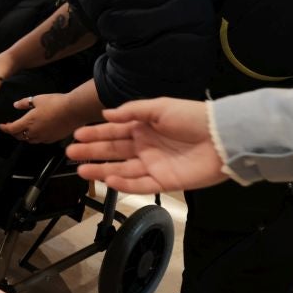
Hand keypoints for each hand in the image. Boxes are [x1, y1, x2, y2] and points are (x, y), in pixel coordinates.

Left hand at [0, 93, 78, 143]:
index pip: (12, 129)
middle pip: (19, 136)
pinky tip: (38, 131)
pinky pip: (40, 140)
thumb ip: (24, 103)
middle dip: (14, 132)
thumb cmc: (55, 103)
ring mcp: (44, 137)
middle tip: (11, 127)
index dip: (5, 128)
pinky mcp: (53, 139)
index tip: (0, 126)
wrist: (73, 110)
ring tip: (24, 130)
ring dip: (25, 136)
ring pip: (30, 140)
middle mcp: (35, 132)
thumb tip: (15, 105)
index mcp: (28, 122)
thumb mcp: (37, 99)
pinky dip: (36, 137)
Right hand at [66, 98, 226, 193]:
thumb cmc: (192, 118)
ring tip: (81, 170)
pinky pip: (140, 185)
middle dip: (91, 152)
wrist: (222, 138)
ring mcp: (153, 165)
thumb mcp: (160, 107)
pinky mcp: (164, 181)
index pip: (113, 131)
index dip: (95, 133)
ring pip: (121, 170)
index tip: (77, 135)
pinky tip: (108, 179)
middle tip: (71, 153)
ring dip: (101, 169)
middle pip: (113, 151)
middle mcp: (145, 146)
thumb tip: (106, 115)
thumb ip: (132, 111)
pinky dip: (123, 183)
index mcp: (143, 127)